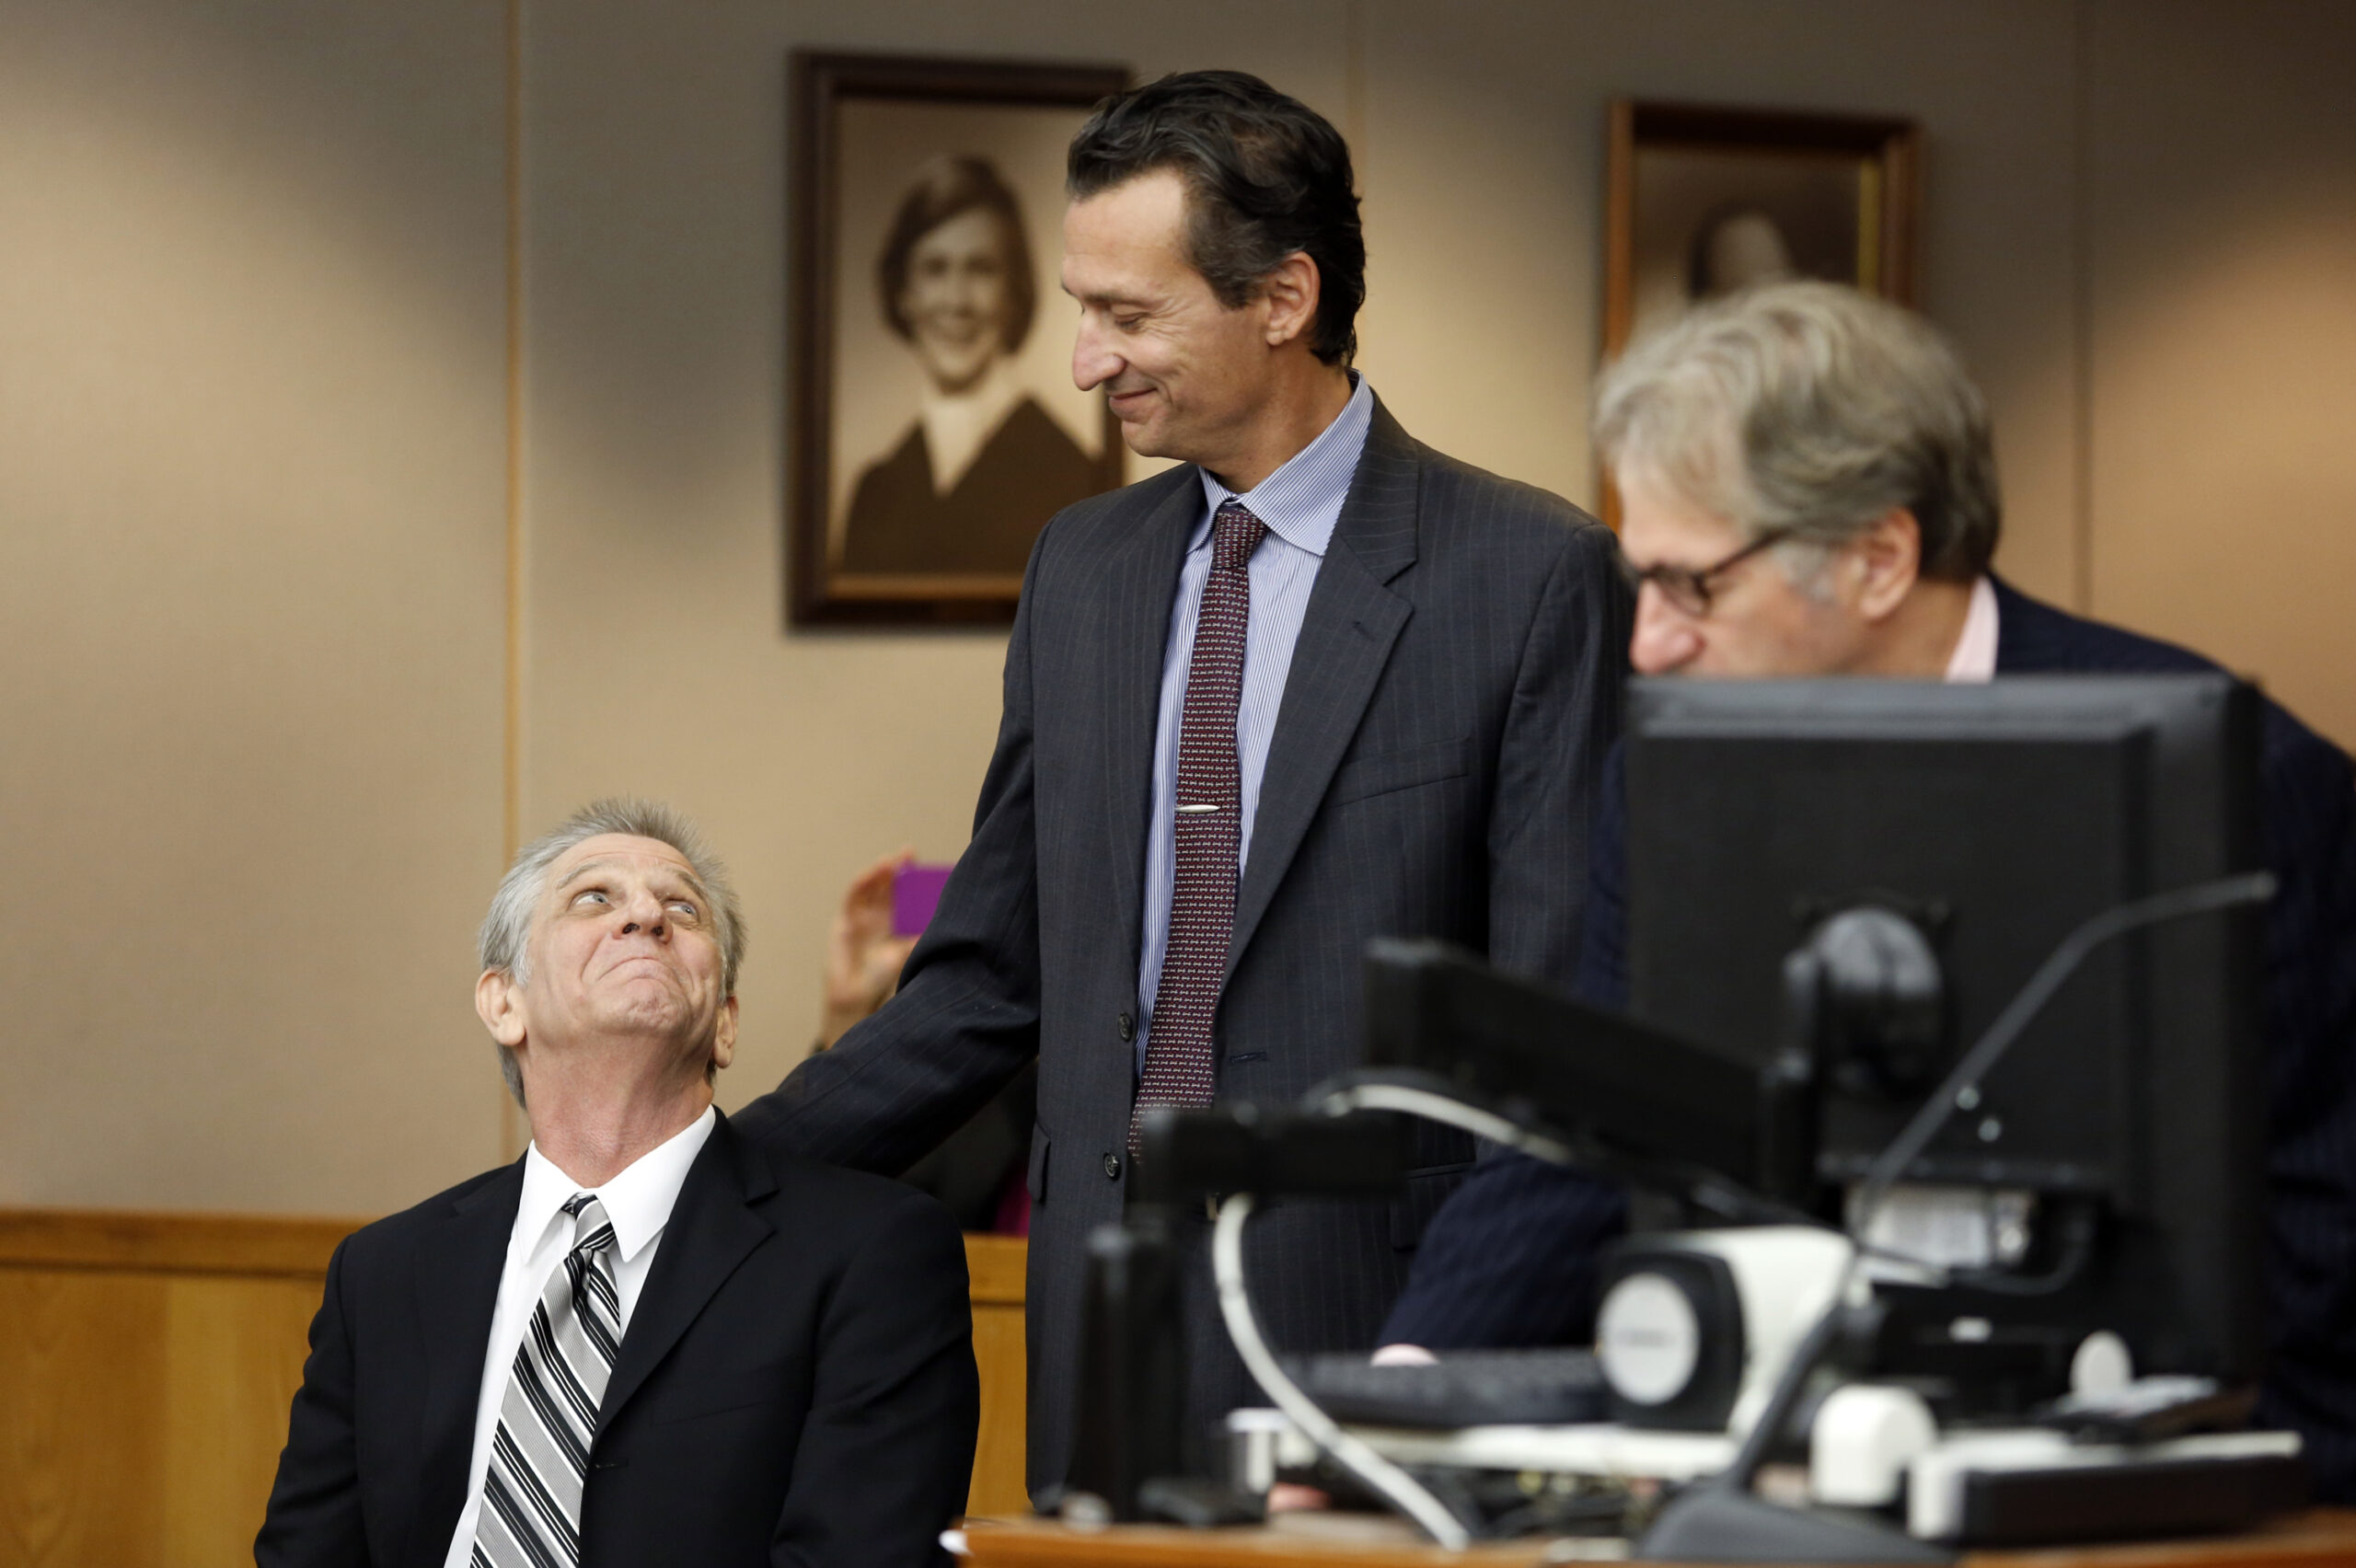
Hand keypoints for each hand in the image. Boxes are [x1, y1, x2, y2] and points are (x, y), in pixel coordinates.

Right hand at [818, 848, 918, 1047]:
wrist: (855, 995)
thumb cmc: (882, 978)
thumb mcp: (906, 954)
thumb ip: (919, 936)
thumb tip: (945, 920)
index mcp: (897, 923)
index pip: (907, 895)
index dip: (915, 880)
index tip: (929, 867)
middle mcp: (881, 917)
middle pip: (890, 886)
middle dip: (899, 869)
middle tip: (909, 852)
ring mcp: (862, 917)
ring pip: (872, 887)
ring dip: (880, 872)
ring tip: (891, 861)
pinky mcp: (845, 920)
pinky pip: (853, 897)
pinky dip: (862, 883)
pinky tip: (872, 873)